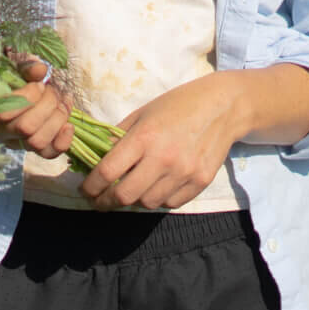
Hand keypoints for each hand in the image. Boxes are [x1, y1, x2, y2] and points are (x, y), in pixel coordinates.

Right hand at [0, 58, 73, 158]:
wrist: (24, 93)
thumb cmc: (16, 81)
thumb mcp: (17, 69)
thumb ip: (26, 67)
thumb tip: (40, 70)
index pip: (4, 113)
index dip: (28, 96)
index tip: (40, 84)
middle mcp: (2, 132)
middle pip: (25, 127)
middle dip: (47, 105)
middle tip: (54, 91)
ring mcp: (20, 144)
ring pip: (38, 142)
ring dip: (57, 119)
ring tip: (63, 102)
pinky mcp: (37, 152)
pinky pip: (50, 154)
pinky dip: (63, 140)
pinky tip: (68, 125)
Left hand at [79, 72, 244, 210]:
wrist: (222, 107)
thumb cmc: (177, 105)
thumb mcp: (142, 113)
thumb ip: (119, 137)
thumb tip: (97, 160)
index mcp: (144, 137)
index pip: (108, 172)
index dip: (91, 186)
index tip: (85, 190)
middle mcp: (163, 158)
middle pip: (125, 196)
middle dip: (106, 202)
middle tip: (99, 201)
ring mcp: (184, 173)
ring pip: (147, 203)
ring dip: (134, 200)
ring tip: (130, 190)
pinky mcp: (200, 183)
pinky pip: (170, 203)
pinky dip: (158, 199)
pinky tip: (155, 187)